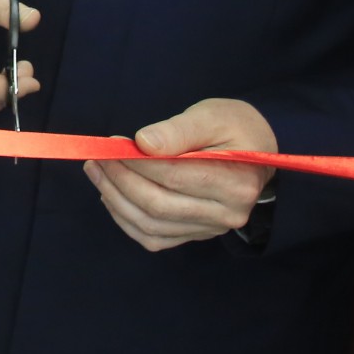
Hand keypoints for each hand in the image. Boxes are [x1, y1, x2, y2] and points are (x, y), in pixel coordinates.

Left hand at [87, 98, 276, 251]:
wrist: (256, 150)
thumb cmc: (234, 127)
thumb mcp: (210, 116)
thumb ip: (177, 130)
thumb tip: (142, 144)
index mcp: (236, 182)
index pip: (173, 177)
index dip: (136, 163)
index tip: (111, 145)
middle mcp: (227, 214)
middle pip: (158, 204)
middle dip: (119, 180)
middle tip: (97, 158)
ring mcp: (211, 229)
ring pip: (151, 225)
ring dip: (116, 200)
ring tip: (97, 173)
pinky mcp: (196, 235)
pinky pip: (154, 238)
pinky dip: (126, 220)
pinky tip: (111, 196)